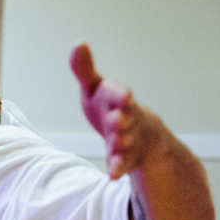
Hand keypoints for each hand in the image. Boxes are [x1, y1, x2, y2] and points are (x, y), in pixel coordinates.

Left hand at [70, 43, 161, 179]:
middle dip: (121, 119)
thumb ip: (85, 70)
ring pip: (126, 140)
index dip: (120, 94)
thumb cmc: (110, 106)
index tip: (124, 95)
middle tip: (117, 120)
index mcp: (117, 98)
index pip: (118, 93)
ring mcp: (129, 138)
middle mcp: (127, 117)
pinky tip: (112, 175)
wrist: (142, 134)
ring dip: (122, 142)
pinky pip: (122, 163)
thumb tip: (78, 43)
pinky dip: (118, 167)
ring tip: (118, 144)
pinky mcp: (126, 158)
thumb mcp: (96, 87)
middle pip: (124, 118)